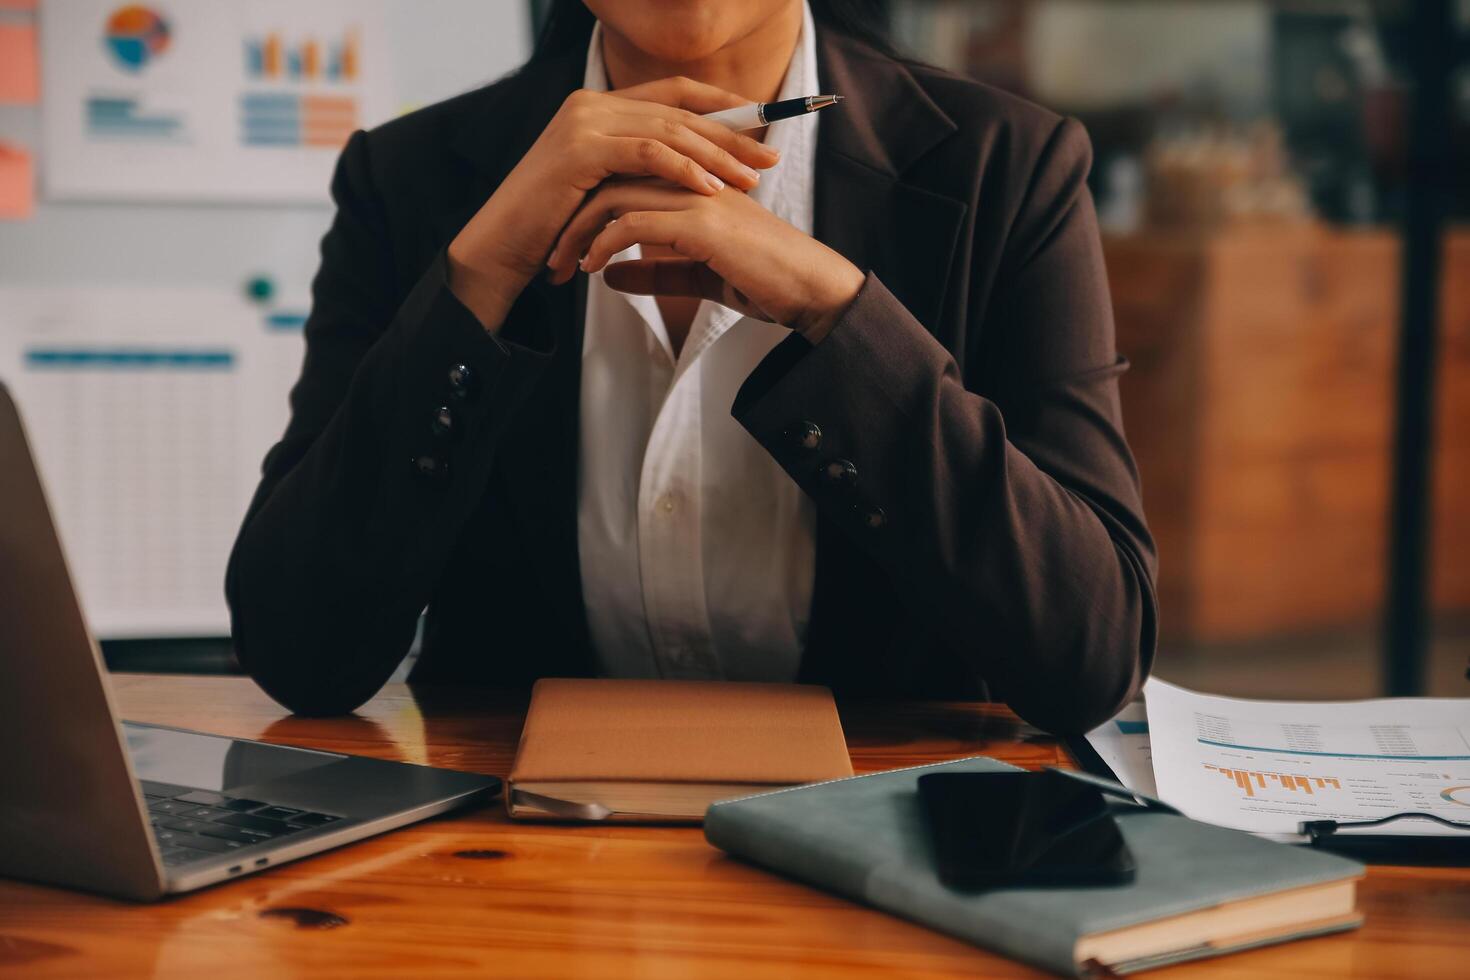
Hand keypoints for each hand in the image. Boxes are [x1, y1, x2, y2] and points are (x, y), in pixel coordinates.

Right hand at [447, 77, 779, 332]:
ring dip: (716, 155)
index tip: (761, 131)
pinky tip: (712, 189)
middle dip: (731, 134)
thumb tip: (694, 172)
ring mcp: (584, 122)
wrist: (501, 247)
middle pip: (679, 110)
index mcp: (599, 107)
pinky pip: (647, 152)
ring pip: (669, 129)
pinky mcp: (580, 149)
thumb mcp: (604, 190)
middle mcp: (591, 104)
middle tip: (769, 157)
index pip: (675, 93)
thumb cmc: (552, 229)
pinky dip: (684, 169)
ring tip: (751, 178)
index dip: (722, 107)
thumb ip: (639, 171)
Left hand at [545, 180, 863, 340]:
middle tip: (551, 254)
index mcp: (693, 180)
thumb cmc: (763, 281)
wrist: (808, 290)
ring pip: (615, 196)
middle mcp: (692, 178)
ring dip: (579, 231)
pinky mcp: (700, 222)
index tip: (564, 242)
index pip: (623, 174)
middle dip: (570, 216)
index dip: (586, 205)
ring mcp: (696, 196)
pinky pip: (633, 223)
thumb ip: (655, 271)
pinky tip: (592, 268)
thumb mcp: (697, 277)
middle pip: (610, 177)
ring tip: (563, 265)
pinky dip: (604, 244)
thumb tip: (610, 275)